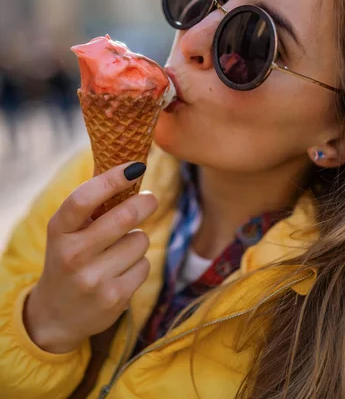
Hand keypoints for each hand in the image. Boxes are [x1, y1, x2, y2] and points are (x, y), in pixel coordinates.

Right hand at [23, 162, 156, 353]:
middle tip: (149, 199)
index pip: (83, 199)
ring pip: (140, 240)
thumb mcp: (68, 232)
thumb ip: (92, 205)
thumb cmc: (70, 258)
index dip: (112, 179)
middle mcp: (72, 255)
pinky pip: (145, 265)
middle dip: (145, 203)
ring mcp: (92, 279)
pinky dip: (139, 263)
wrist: (57, 315)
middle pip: (124, 216)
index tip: (135, 167)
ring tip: (120, 249)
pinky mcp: (113, 298)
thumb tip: (131, 170)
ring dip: (137, 239)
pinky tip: (121, 271)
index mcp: (58, 230)